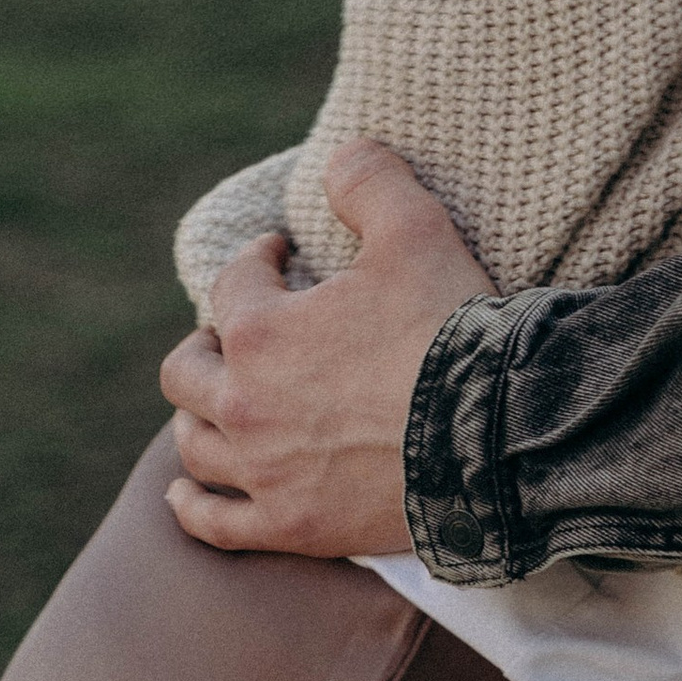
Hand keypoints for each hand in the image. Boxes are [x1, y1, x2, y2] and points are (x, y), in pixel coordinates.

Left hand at [160, 140, 493, 557]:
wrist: (498, 438)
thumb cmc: (454, 334)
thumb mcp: (419, 233)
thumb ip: (372, 182)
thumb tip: (342, 154)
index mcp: (261, 330)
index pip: (236, 283)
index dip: (259, 260)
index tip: (282, 256)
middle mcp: (244, 403)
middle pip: (189, 370)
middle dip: (209, 343)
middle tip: (240, 334)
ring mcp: (263, 471)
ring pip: (194, 443)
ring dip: (199, 416)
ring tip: (219, 404)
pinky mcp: (290, 525)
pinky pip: (214, 523)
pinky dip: (191, 506)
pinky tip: (184, 494)